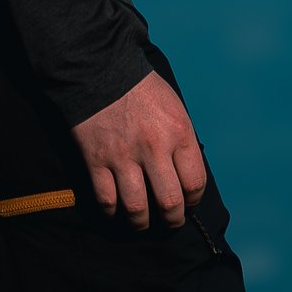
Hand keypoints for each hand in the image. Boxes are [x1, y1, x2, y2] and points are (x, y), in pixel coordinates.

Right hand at [70, 69, 207, 230]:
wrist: (98, 68)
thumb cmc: (141, 89)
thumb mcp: (174, 108)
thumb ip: (180, 141)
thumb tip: (185, 177)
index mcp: (178, 133)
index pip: (195, 184)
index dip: (194, 200)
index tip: (188, 201)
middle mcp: (153, 148)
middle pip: (169, 203)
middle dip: (173, 220)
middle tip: (170, 221)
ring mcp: (122, 157)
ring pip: (137, 210)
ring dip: (142, 223)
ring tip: (143, 222)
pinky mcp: (96, 160)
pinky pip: (106, 200)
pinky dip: (112, 212)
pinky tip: (116, 210)